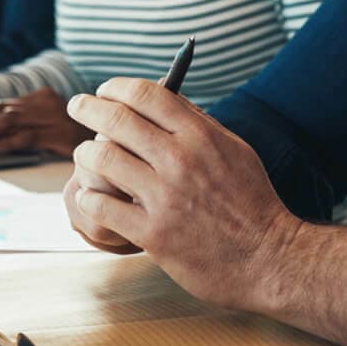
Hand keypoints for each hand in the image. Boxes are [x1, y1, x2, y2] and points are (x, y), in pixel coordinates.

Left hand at [0, 88, 92, 155]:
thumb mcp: (54, 124)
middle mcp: (45, 104)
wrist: (115, 141)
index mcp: (42, 98)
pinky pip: (30, 135)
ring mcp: (52, 117)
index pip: (4, 104)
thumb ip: (30, 125)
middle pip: (3, 110)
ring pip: (12, 120)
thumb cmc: (81, 138)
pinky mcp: (59, 133)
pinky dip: (11, 142)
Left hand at [65, 77, 301, 310]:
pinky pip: (102, 206)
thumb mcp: (234, 150)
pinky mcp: (153, 235)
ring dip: (85, 152)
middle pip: (117, 120)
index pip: (147, 94)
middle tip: (76, 106)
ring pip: (103, 159)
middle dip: (88, 108)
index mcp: (201, 136)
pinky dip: (89, 195)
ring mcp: (165, 198)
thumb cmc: (251, 202)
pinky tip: (91, 194)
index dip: (117, 87)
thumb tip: (164, 97)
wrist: (269, 259)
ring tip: (84, 154)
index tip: (104, 90)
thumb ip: (198, 124)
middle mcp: (180, 161)